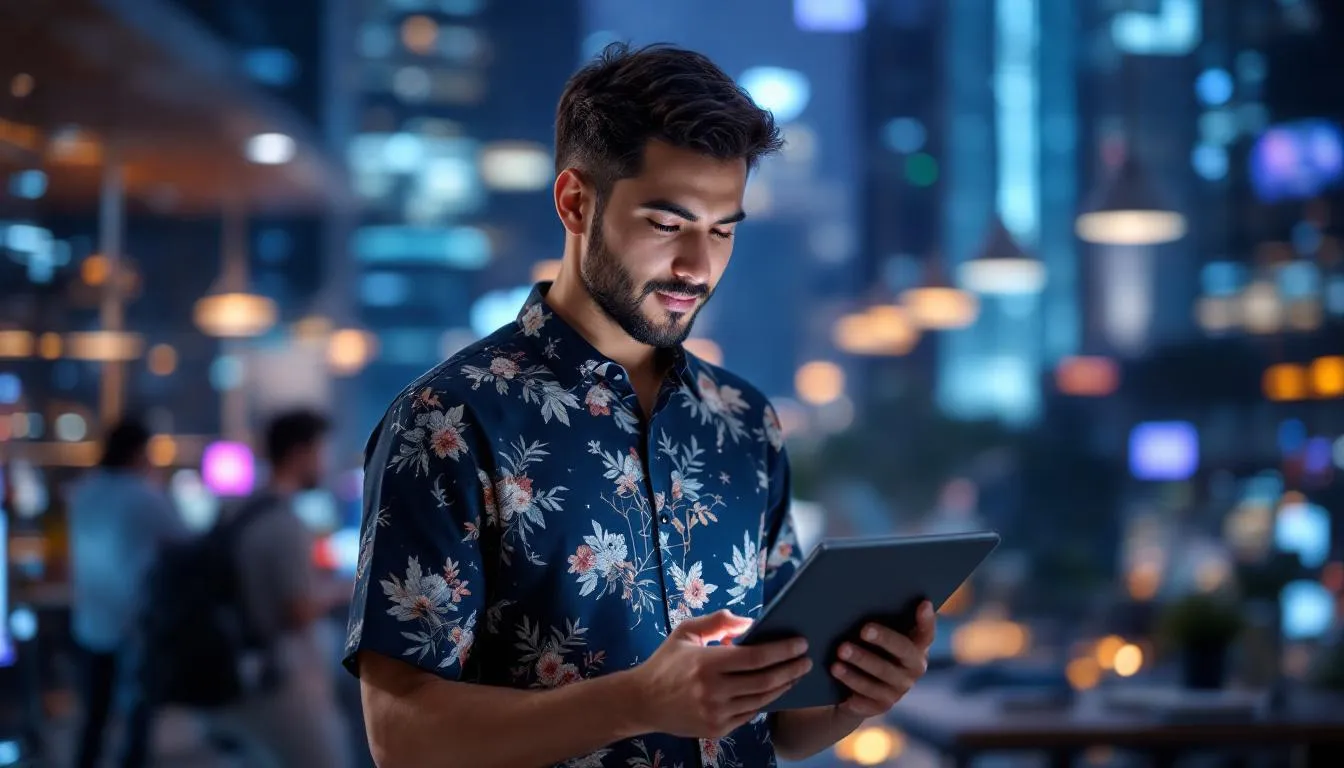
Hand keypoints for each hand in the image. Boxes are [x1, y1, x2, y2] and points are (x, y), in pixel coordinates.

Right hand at [628, 609, 811, 738]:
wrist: (642, 702)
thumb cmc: (667, 662)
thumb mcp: (686, 632)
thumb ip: (718, 622)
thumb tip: (750, 621)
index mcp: (706, 663)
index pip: (755, 657)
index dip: (782, 650)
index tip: (800, 643)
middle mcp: (712, 691)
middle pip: (765, 680)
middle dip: (791, 669)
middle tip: (807, 660)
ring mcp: (715, 713)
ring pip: (762, 700)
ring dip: (784, 686)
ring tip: (796, 674)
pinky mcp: (716, 730)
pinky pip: (750, 714)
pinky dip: (766, 701)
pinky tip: (775, 689)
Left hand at [830, 600, 934, 717]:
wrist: (853, 686)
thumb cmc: (865, 647)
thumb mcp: (872, 634)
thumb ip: (877, 618)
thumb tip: (860, 593)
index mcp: (916, 647)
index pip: (926, 633)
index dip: (927, 620)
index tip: (923, 603)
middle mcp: (914, 668)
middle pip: (903, 652)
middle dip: (884, 639)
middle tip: (862, 629)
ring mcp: (899, 689)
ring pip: (881, 677)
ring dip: (859, 667)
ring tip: (838, 656)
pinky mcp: (882, 705)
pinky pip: (868, 700)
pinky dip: (854, 692)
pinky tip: (841, 687)